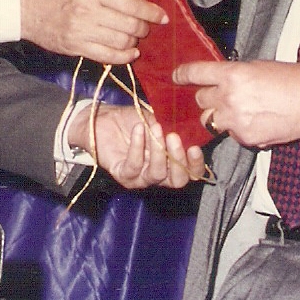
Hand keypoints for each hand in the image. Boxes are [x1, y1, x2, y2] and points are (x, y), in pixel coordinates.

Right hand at [21, 0, 166, 63]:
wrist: (26, 7)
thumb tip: (136, 3)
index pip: (131, 4)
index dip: (151, 12)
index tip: (162, 17)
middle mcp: (89, 12)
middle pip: (130, 25)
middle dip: (144, 28)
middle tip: (146, 26)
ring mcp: (82, 32)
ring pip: (122, 42)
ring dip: (134, 42)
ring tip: (135, 38)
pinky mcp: (76, 48)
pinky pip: (107, 57)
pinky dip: (123, 57)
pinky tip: (129, 52)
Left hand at [67, 104, 205, 188]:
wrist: (103, 119)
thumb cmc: (132, 120)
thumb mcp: (156, 119)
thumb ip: (172, 126)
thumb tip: (188, 127)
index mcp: (171, 162)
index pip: (191, 173)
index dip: (196, 164)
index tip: (195, 147)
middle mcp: (158, 174)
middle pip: (177, 180)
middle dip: (178, 159)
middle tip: (173, 137)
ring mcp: (140, 177)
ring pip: (156, 174)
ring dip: (158, 151)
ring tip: (154, 128)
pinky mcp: (122, 174)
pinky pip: (134, 165)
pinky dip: (137, 146)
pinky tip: (138, 129)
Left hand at [173, 60, 299, 147]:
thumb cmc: (289, 79)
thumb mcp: (257, 67)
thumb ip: (233, 75)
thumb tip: (218, 80)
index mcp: (232, 74)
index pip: (196, 73)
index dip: (183, 74)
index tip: (176, 76)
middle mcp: (229, 97)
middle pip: (201, 100)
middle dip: (208, 98)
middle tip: (221, 96)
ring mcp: (236, 120)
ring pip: (211, 120)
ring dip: (219, 115)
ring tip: (238, 111)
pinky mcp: (246, 138)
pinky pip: (231, 134)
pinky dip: (238, 129)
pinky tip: (255, 121)